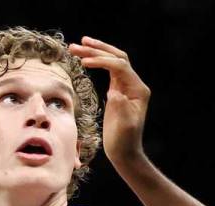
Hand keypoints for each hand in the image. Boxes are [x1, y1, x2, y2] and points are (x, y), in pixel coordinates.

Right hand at [69, 36, 150, 167]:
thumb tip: (115, 91)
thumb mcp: (124, 126)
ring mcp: (125, 86)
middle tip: (78, 44)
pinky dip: (96, 62)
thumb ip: (121, 107)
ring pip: (111, 61)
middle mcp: (134, 84)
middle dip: (98, 49)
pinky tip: (84, 58)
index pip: (120, 66)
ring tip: (76, 46)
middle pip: (116, 58)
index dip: (102, 61)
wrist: (124, 152)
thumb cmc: (124, 141)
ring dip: (95, 52)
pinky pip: (108, 70)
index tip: (85, 63)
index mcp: (138, 89)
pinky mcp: (116, 90)